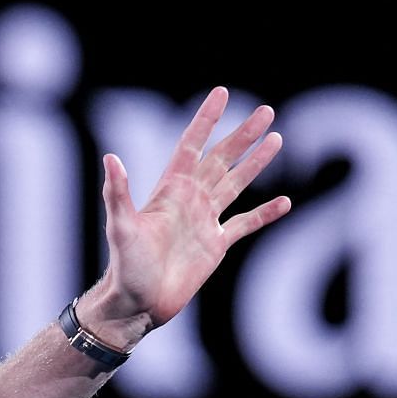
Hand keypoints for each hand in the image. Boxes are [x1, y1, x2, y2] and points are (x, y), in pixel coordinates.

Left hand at [86, 86, 292, 338]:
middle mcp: (190, 201)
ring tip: (276, 139)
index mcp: (170, 191)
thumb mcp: (121, 227)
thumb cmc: (125, 267)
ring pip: (236, 183)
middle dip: (242, 135)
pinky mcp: (216, 245)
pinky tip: (285, 202)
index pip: (192, 146)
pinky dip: (265, 213)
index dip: (206, 120)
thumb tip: (110, 158)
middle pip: (221, 158)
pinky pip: (246, 224)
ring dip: (255, 162)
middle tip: (266, 111)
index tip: (222, 93)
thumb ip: (118, 193)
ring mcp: (204, 221)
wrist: (137, 304)